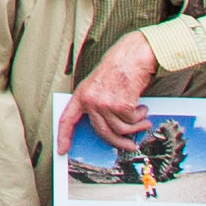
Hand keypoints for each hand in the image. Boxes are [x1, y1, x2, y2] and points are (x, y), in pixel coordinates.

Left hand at [69, 30, 162, 145]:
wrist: (133, 55)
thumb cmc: (119, 67)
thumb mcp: (99, 85)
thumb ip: (98, 104)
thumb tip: (105, 128)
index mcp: (82, 95)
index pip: (66, 120)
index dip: (63, 137)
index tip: (62, 150)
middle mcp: (91, 101)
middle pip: (102, 132)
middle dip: (118, 142)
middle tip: (129, 145)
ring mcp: (105, 104)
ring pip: (120, 130)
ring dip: (135, 128)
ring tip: (143, 121)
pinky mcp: (121, 105)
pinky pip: (132, 122)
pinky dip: (140, 118)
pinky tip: (143, 109)